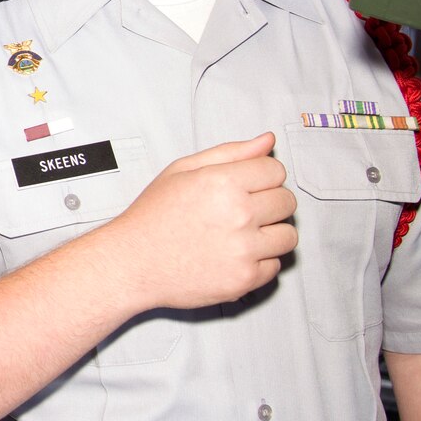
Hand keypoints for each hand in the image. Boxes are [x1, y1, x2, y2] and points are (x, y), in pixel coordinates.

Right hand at [105, 134, 295, 311]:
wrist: (132, 262)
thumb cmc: (153, 217)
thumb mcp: (182, 171)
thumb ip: (230, 153)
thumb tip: (267, 142)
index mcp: (222, 182)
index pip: (276, 171)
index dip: (262, 176)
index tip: (248, 185)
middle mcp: (237, 215)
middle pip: (287, 201)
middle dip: (269, 202)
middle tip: (241, 210)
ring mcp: (243, 250)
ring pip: (288, 235)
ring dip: (271, 233)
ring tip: (241, 234)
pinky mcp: (244, 279)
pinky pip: (274, 266)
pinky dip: (259, 262)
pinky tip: (234, 255)